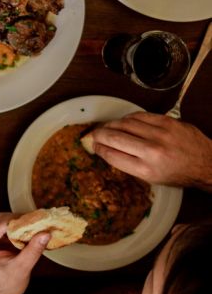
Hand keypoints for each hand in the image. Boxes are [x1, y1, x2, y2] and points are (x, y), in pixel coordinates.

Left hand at [0, 213, 47, 293]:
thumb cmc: (6, 286)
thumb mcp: (22, 269)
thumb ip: (33, 250)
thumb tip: (45, 233)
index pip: (0, 224)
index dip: (19, 220)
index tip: (36, 220)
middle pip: (0, 219)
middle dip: (20, 220)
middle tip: (38, 223)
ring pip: (1, 219)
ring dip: (18, 223)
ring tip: (35, 228)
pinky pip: (1, 224)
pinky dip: (14, 227)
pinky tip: (26, 232)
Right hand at [91, 112, 211, 190]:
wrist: (207, 163)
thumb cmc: (179, 173)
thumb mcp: (152, 177)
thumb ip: (129, 163)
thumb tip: (107, 149)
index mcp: (147, 169)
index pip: (112, 155)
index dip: (98, 148)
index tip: (94, 145)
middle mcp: (152, 151)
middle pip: (114, 137)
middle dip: (99, 134)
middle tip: (94, 134)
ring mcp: (160, 134)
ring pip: (124, 123)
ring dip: (111, 124)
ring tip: (108, 127)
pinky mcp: (166, 121)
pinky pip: (138, 116)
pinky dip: (127, 118)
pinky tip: (124, 122)